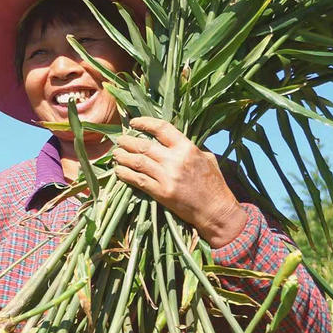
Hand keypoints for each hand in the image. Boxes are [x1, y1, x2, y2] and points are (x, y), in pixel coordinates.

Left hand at [113, 117, 247, 247]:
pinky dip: (125, 174)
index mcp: (187, 148)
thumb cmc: (214, 185)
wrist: (216, 211)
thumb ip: (189, 149)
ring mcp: (167, 177)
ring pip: (137, 162)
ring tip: (116, 154)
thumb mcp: (207, 158)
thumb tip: (174, 141)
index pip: (161, 128)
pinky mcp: (161, 193)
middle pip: (144, 146)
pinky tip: (118, 171)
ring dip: (123, 157)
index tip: (134, 122)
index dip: (145, 123)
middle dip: (128, 141)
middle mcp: (175, 160)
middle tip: (119, 140)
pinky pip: (138, 180)